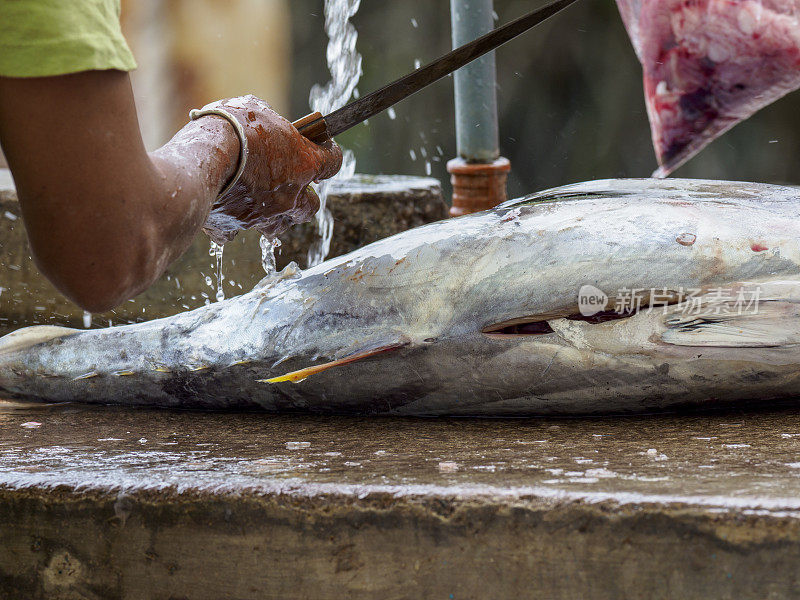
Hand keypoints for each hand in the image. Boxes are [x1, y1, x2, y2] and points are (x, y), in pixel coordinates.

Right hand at [200, 95, 342, 243]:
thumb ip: (268, 122)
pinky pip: (236, 232)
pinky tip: (224, 210)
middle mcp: (289, 196)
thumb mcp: (255, 108)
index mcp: (303, 164)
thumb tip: (266, 122)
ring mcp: (263, 216)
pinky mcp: (234, 227)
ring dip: (272, 216)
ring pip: (278, 227)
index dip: (329, 153)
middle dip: (302, 197)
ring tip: (258, 200)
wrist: (200, 157)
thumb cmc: (230, 127)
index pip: (333, 162)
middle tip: (288, 183)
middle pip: (310, 207)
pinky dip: (231, 224)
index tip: (322, 147)